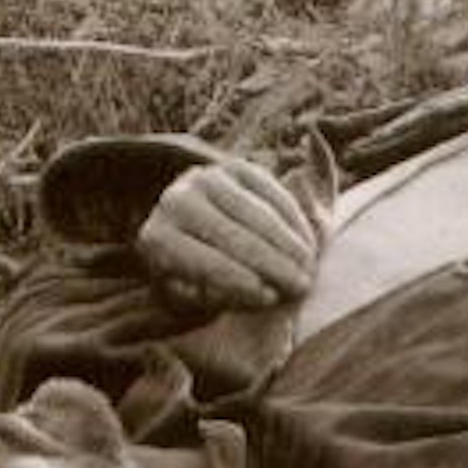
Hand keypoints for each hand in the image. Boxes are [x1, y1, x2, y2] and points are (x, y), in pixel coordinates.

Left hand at [136, 159, 318, 311]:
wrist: (189, 236)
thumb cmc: (195, 281)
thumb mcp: (196, 299)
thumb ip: (225, 298)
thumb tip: (266, 292)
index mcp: (157, 239)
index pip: (204, 263)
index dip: (241, 282)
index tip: (271, 300)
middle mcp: (175, 201)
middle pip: (234, 235)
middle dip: (273, 263)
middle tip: (303, 287)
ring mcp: (205, 178)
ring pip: (257, 212)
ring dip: (289, 243)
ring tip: (310, 269)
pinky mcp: (235, 167)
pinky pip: (272, 192)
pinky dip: (294, 219)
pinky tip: (309, 244)